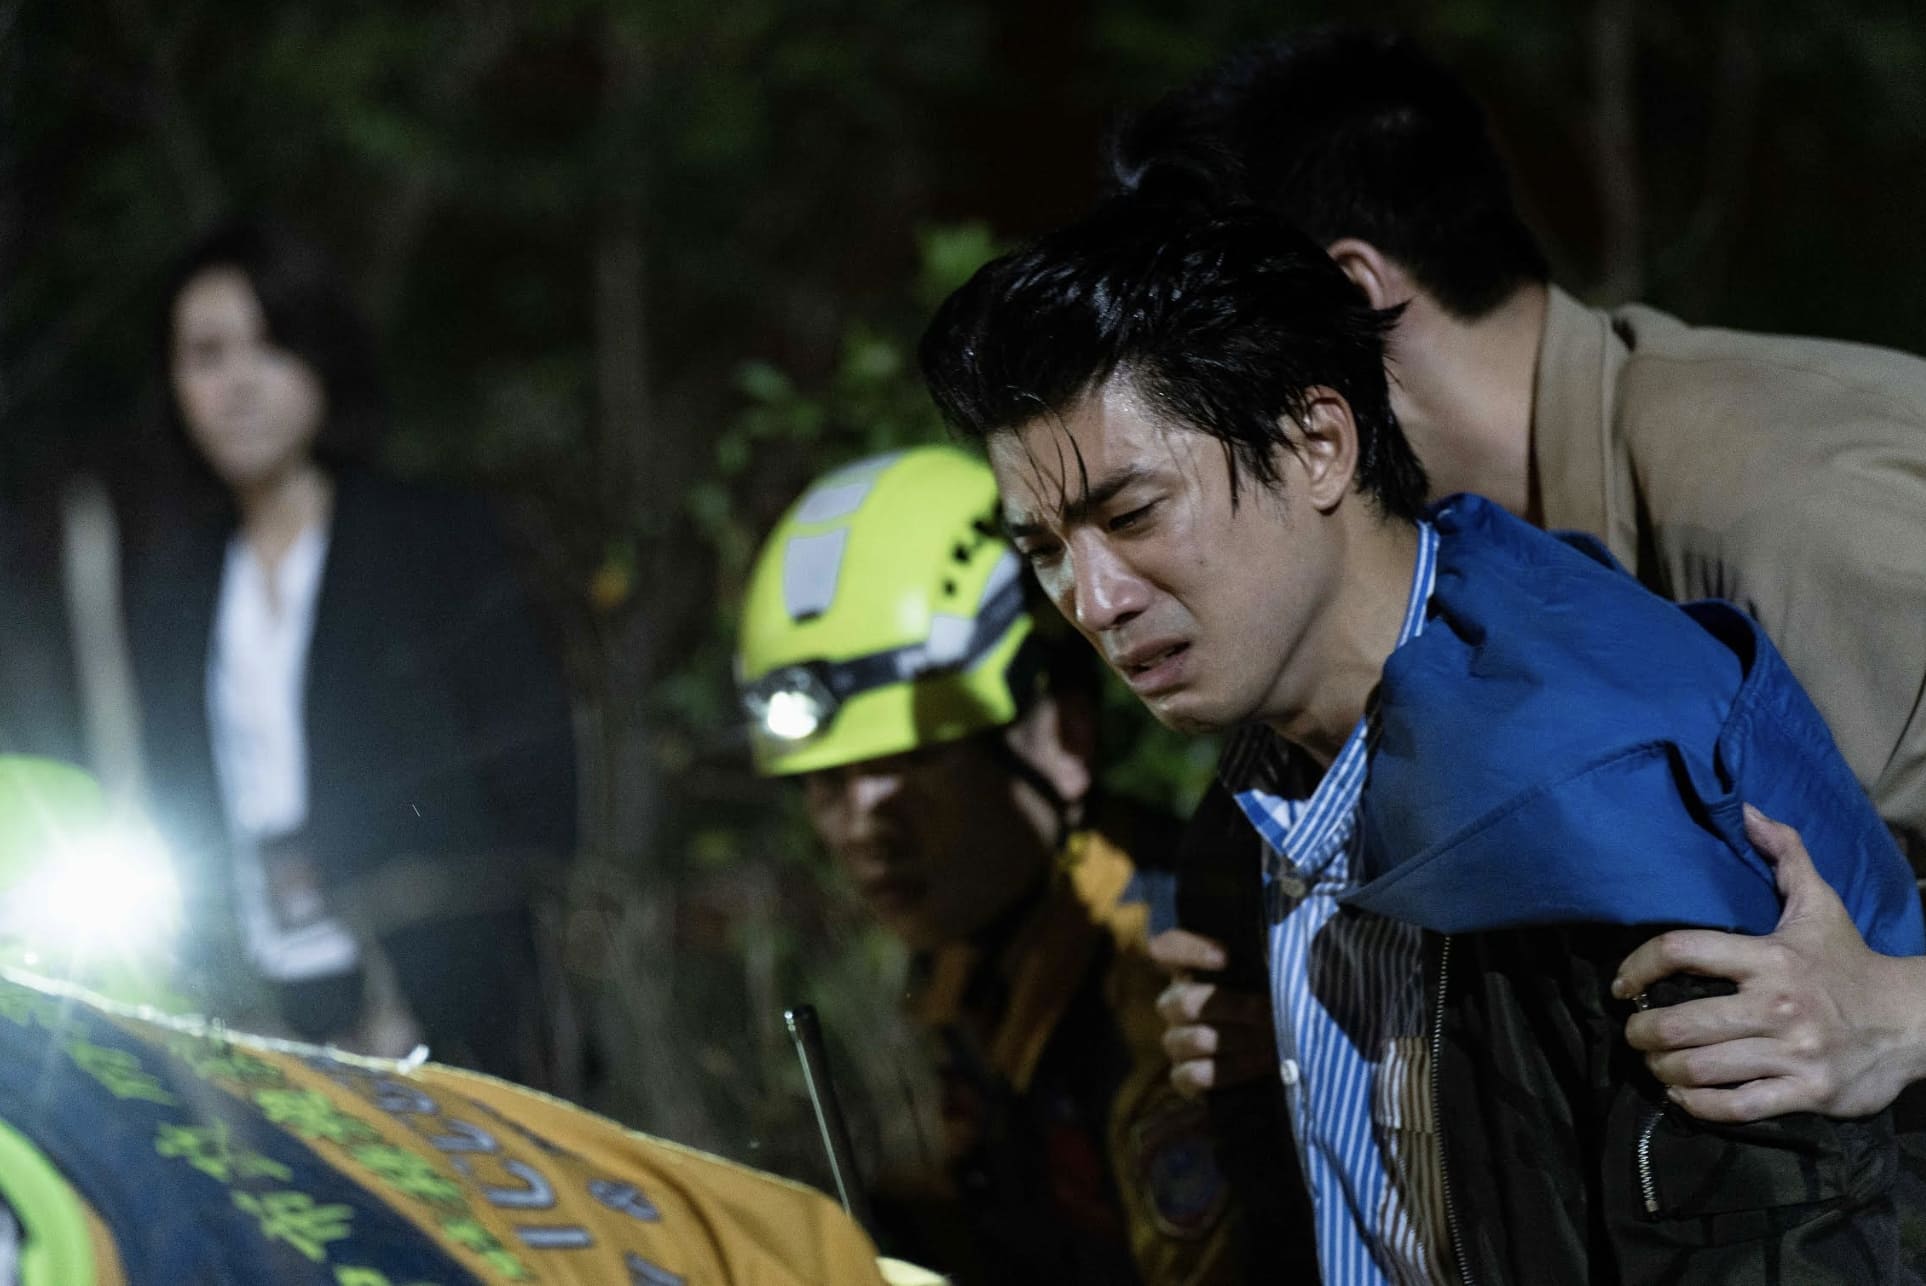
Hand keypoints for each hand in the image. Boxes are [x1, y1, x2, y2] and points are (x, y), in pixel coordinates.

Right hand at [1148, 929, 1276, 1097]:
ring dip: (1239, 1040)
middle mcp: (1175, 1004)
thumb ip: (1263, 965)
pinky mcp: (1183, 1077)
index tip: (1226, 958)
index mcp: (1191, 971)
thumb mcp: (1271, 981)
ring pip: (1194, 1039)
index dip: (1189, 951)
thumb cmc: (1275, 1008)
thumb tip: (1274, 954)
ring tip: (1272, 1040)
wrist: (1285, 1061)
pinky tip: (1258, 1063)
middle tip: (1267, 1010)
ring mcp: (1176, 1042)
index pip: (1166, 948)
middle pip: (1183, 1002)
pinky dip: (1231, 1069)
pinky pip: (1192, 1075)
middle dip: (1233, 1007)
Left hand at [1613, 804, 1925, 1120]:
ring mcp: (1792, 1052)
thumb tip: (1748, 811)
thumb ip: (1784, 855)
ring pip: (1701, 1069)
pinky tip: (1684, 1095)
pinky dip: (1699, 1106)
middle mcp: (1777, 1005)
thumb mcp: (1819, 904)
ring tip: (1653, 1063)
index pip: (1682, 950)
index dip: (1638, 966)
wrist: (1914, 1021)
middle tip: (1633, 1032)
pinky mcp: (1807, 1092)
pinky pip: (1736, 1107)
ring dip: (1663, 1070)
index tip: (1621, 984)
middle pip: (1681, 1023)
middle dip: (1642, 1032)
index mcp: (1770, 956)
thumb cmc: (1850, 961)